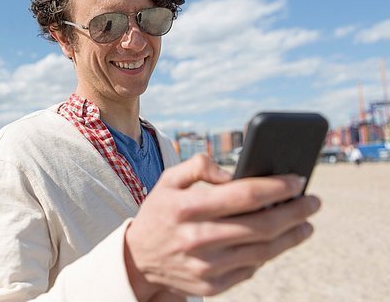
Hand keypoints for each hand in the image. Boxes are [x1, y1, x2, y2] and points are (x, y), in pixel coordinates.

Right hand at [124, 154, 319, 300]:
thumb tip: (233, 172)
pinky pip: (251, 269)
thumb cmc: (160, 212)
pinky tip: (278, 241)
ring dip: (291, 236)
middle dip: (295, 211)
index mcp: (186, 207)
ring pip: (263, 251)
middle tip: (313, 201)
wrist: (138, 258)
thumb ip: (198, 165)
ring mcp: (206, 266)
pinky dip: (269, 253)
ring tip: (306, 223)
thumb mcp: (168, 180)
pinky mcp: (211, 285)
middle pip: (261, 225)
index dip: (277, 187)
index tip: (298, 180)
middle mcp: (197, 238)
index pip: (244, 195)